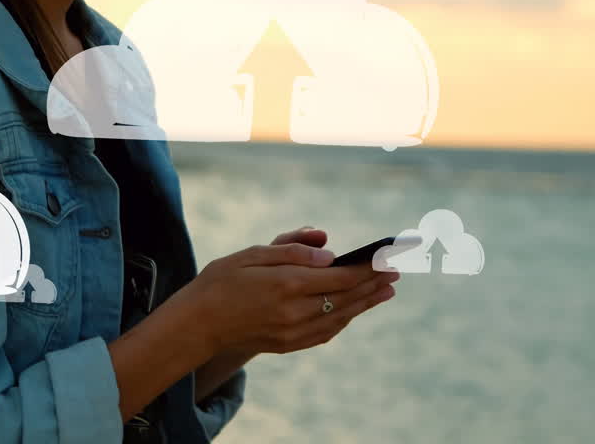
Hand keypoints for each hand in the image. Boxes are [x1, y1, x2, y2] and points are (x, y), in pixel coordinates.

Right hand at [173, 227, 399, 357]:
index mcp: (287, 284)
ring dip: (366, 303)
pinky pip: (326, 332)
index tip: (388, 256)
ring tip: (385, 290)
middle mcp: (295, 312)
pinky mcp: (289, 344)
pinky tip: (354, 309)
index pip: (342, 276)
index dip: (369, 266)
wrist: (198, 323)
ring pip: (341, 316)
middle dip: (374, 283)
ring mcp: (293, 332)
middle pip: (347, 297)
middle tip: (396, 271)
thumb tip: (331, 253)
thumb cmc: (222, 280)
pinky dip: (345, 319)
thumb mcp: (253, 253)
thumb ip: (293, 250)